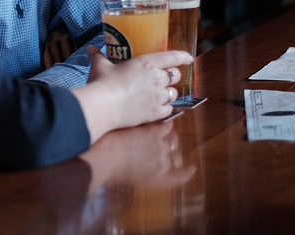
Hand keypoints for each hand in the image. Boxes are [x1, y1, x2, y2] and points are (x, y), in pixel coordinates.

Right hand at [72, 46, 192, 142]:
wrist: (104, 106)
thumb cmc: (103, 82)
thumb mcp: (100, 66)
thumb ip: (98, 56)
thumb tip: (91, 48)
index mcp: (147, 63)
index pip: (172, 57)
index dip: (182, 57)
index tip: (189, 58)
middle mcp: (157, 79)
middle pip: (175, 76)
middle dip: (172, 76)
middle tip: (164, 77)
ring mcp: (158, 97)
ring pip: (174, 93)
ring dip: (169, 92)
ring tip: (161, 93)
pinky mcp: (156, 113)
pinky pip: (169, 110)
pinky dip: (166, 108)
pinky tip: (160, 108)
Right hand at [81, 119, 195, 190]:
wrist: (102, 159)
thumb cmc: (103, 140)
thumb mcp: (118, 126)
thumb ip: (130, 123)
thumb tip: (133, 120)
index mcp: (152, 130)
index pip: (166, 127)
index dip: (165, 128)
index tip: (163, 127)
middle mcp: (161, 143)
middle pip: (172, 140)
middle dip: (169, 139)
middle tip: (164, 139)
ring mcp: (161, 160)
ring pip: (175, 155)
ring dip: (173, 153)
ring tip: (171, 153)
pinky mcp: (160, 175)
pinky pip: (180, 174)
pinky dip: (186, 172)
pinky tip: (192, 169)